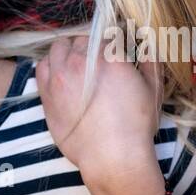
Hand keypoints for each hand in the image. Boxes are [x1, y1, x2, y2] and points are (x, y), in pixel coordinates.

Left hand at [35, 34, 162, 184]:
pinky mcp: (47, 93)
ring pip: (59, 48)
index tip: (115, 56)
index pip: (108, 37)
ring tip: (77, 64)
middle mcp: (83, 61)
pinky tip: (60, 73)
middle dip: (91, 48)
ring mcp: (61, 76)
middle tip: (98, 64)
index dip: (113, 46)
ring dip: (69, 51)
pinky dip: (51, 64)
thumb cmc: (136, 127)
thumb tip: (149, 47)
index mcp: (110, 57)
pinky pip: (42, 66)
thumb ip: (151, 63)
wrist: (113, 157)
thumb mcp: (153, 91)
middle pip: (82, 40)